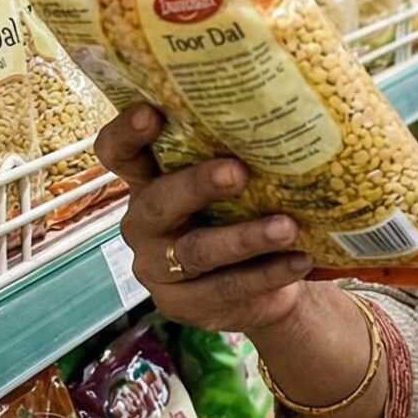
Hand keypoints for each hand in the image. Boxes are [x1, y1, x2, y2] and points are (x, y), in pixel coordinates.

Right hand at [95, 105, 313, 334]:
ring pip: (196, 250)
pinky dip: (268, 273)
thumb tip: (281, 119)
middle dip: (196, 185)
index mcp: (149, 182)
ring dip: (244, 238)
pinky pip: (227, 288)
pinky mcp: (184, 303)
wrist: (264, 283)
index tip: (152, 113)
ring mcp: (159, 267)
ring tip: (286, 228)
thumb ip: (236, 156)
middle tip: (237, 172)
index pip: (119, 154)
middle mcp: (145, 224)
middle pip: (158, 203)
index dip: (126, 134)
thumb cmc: (244, 213)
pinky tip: (299, 261)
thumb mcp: (233, 184)